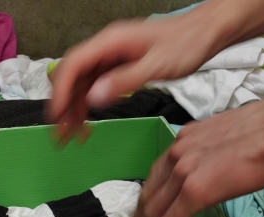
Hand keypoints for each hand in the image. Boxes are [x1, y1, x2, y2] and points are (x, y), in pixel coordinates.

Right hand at [47, 13, 223, 143]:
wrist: (206, 33)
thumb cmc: (186, 44)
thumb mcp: (158, 65)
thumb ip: (125, 81)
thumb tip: (94, 97)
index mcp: (111, 42)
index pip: (74, 65)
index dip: (62, 91)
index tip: (57, 116)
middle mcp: (106, 47)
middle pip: (73, 75)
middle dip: (64, 105)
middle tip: (61, 134)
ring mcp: (111, 56)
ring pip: (82, 83)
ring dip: (74, 109)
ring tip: (73, 136)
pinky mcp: (119, 66)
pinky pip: (96, 85)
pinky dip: (89, 105)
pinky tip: (88, 122)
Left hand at [125, 89, 263, 216]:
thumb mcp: (228, 135)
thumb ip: (213, 151)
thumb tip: (217, 165)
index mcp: (185, 140)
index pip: (156, 175)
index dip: (146, 198)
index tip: (141, 214)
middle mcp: (177, 154)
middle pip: (148, 194)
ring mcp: (183, 172)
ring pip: (152, 210)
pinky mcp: (195, 191)